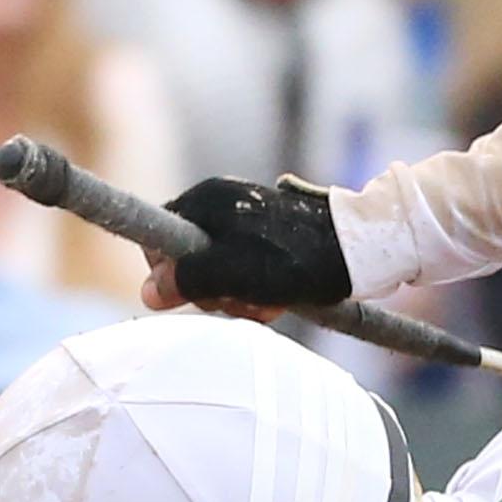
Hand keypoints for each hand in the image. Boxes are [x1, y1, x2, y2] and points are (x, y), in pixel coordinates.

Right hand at [153, 175, 351, 309]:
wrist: (353, 249)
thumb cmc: (293, 258)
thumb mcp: (232, 273)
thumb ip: (186, 280)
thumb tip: (148, 292)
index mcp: (206, 202)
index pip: (158, 239)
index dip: (168, 273)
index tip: (192, 291)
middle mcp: (221, 206)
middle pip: (187, 261)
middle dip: (210, 290)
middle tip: (239, 299)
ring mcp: (243, 222)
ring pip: (216, 273)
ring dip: (235, 297)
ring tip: (265, 300)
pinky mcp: (263, 239)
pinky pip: (241, 273)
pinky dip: (253, 292)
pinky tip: (275, 298)